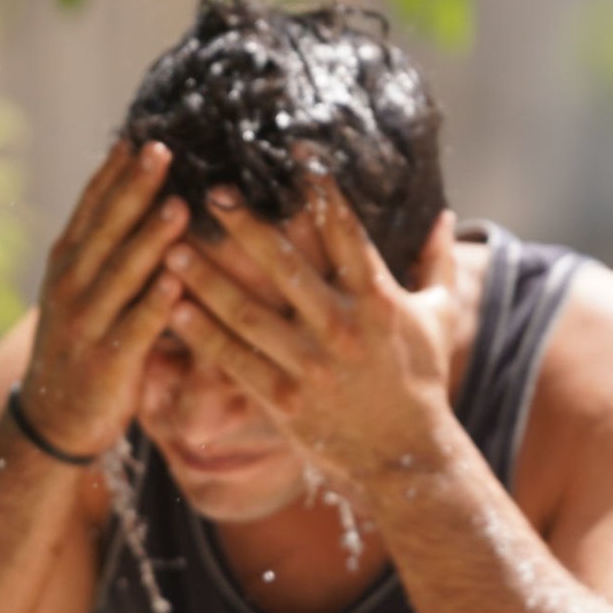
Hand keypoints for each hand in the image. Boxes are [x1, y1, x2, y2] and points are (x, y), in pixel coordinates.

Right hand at [19, 139, 190, 458]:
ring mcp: (86, 322)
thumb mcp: (82, 289)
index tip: (141, 136)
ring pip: (122, 273)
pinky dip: (155, 304)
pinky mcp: (107, 360)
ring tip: (179, 207)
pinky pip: (135, 327)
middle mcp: (71, 285)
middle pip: (106, 229)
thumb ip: (108, 248)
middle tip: (163, 151)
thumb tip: (143, 195)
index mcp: (67, 262)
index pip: (91, 207)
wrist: (54, 418)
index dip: (115, 172)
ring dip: (150, 239)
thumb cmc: (82, 343)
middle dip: (135, 189)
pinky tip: (177, 281)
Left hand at [162, 173, 459, 484]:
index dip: (319, 189)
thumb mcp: (439, 320)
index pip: (345, 231)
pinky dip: (201, 335)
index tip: (292, 153)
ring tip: (170, 247)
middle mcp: (341, 329)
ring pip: (248, 315)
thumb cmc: (422, 384)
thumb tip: (442, 212)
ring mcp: (310, 368)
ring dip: (207, 280)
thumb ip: (436, 264)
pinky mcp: (284, 402)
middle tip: (211, 192)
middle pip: (285, 267)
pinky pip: (234, 362)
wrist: (408, 459)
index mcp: (378, 300)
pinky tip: (171, 307)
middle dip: (245, 227)